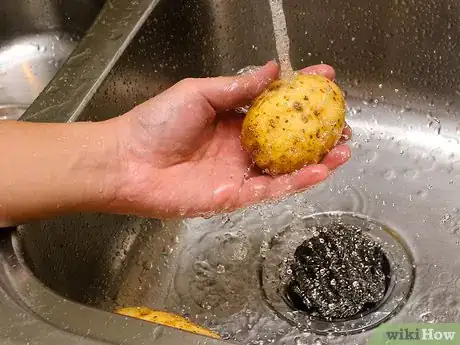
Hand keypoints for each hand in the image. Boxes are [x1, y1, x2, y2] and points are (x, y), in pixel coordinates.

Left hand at [110, 61, 350, 217]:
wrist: (128, 162)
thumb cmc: (156, 123)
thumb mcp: (199, 93)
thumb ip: (237, 87)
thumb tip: (272, 70)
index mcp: (232, 119)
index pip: (275, 107)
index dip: (301, 94)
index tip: (326, 78)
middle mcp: (240, 146)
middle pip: (288, 141)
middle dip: (318, 134)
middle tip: (343, 125)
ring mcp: (239, 172)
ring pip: (286, 168)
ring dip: (316, 161)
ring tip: (343, 150)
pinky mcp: (235, 196)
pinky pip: (271, 189)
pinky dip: (296, 182)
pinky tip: (319, 171)